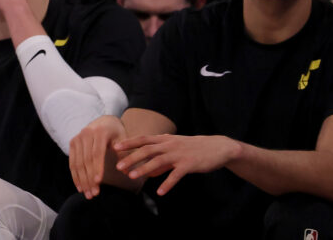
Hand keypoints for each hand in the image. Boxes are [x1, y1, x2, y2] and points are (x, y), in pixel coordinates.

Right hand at [68, 116, 126, 198]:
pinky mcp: (73, 142)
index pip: (97, 153)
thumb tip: (125, 172)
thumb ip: (124, 155)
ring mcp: (78, 137)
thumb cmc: (117, 133)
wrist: (105, 121)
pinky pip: (72, 161)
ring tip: (87, 194)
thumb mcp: (123, 140)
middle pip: (86, 160)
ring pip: (78, 162)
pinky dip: (75, 175)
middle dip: (89, 178)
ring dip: (82, 180)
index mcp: (100, 132)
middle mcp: (86, 133)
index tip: (98, 182)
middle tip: (93, 194)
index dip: (97, 168)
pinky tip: (80, 187)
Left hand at [114, 134, 239, 195]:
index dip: (129, 143)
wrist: (217, 147)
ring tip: (132, 178)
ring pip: (158, 162)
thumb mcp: (175, 148)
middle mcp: (169, 145)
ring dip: (144, 170)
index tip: (115, 147)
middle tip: (119, 167)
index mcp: (165, 140)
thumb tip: (148, 169)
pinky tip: (160, 192)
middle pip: (147, 151)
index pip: (143, 139)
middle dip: (131, 158)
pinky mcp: (189, 165)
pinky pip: (176, 175)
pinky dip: (167, 184)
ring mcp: (179, 154)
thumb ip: (161, 157)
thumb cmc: (193, 148)